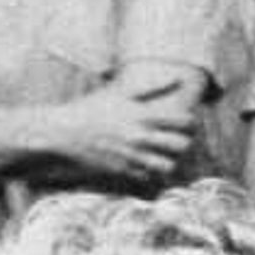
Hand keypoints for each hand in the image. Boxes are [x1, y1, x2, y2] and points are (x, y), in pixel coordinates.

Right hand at [51, 78, 197, 183]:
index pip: (182, 120)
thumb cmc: (92, 109)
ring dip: (169, 160)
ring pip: (167, 165)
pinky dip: (150, 171)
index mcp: (142, 115)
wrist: (63, 131)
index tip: (187, 122)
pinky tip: (145, 163)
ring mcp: (131, 155)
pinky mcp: (121, 170)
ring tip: (164, 155)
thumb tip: (177, 78)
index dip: (190, 121)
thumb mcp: (120, 94)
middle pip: (181, 145)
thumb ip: (151, 87)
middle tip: (179, 140)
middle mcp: (140, 136)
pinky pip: (148, 176)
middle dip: (184, 143)